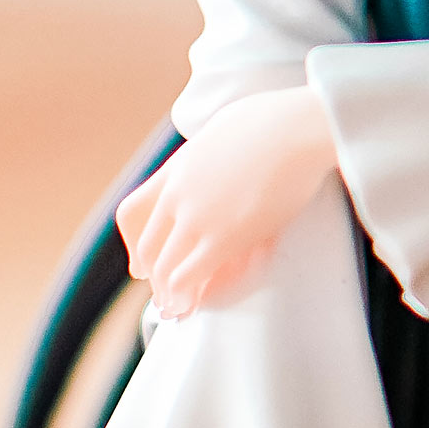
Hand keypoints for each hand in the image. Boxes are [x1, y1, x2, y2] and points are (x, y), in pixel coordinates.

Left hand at [116, 86, 336, 317]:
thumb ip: (211, 153)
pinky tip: (193, 305)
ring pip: (167, 266)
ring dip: (170, 291)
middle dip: (154, 273)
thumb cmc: (274, 120)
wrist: (294, 128)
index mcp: (176, 168)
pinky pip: (192, 274)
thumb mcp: (223, 127)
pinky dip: (189, 293)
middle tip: (162, 292)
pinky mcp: (224, 237)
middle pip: (150, 245)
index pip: (133, 212)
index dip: (136, 242)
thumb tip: (219, 152)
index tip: (142, 262)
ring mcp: (197, 217)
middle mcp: (178, 195)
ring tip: (176, 308)